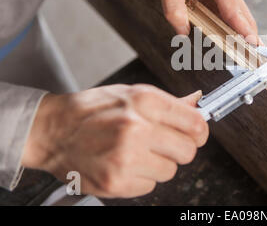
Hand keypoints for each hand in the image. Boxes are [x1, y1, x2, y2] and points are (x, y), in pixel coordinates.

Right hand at [22, 85, 207, 197]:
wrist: (53, 131)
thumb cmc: (92, 110)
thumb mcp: (132, 94)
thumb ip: (169, 103)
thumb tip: (197, 103)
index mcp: (145, 102)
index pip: (196, 124)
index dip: (199, 131)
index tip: (195, 133)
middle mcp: (137, 129)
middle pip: (188, 151)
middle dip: (180, 148)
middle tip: (163, 143)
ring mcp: (126, 158)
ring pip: (170, 171)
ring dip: (159, 164)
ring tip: (137, 151)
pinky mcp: (116, 182)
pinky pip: (150, 186)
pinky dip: (142, 177)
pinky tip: (126, 163)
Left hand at [153, 0, 260, 45]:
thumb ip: (174, 10)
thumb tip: (183, 34)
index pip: (235, 12)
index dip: (244, 31)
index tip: (254, 46)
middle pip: (244, 17)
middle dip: (249, 37)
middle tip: (253, 58)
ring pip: (240, 17)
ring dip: (243, 34)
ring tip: (247, 54)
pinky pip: (231, 15)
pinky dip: (234, 28)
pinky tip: (233, 42)